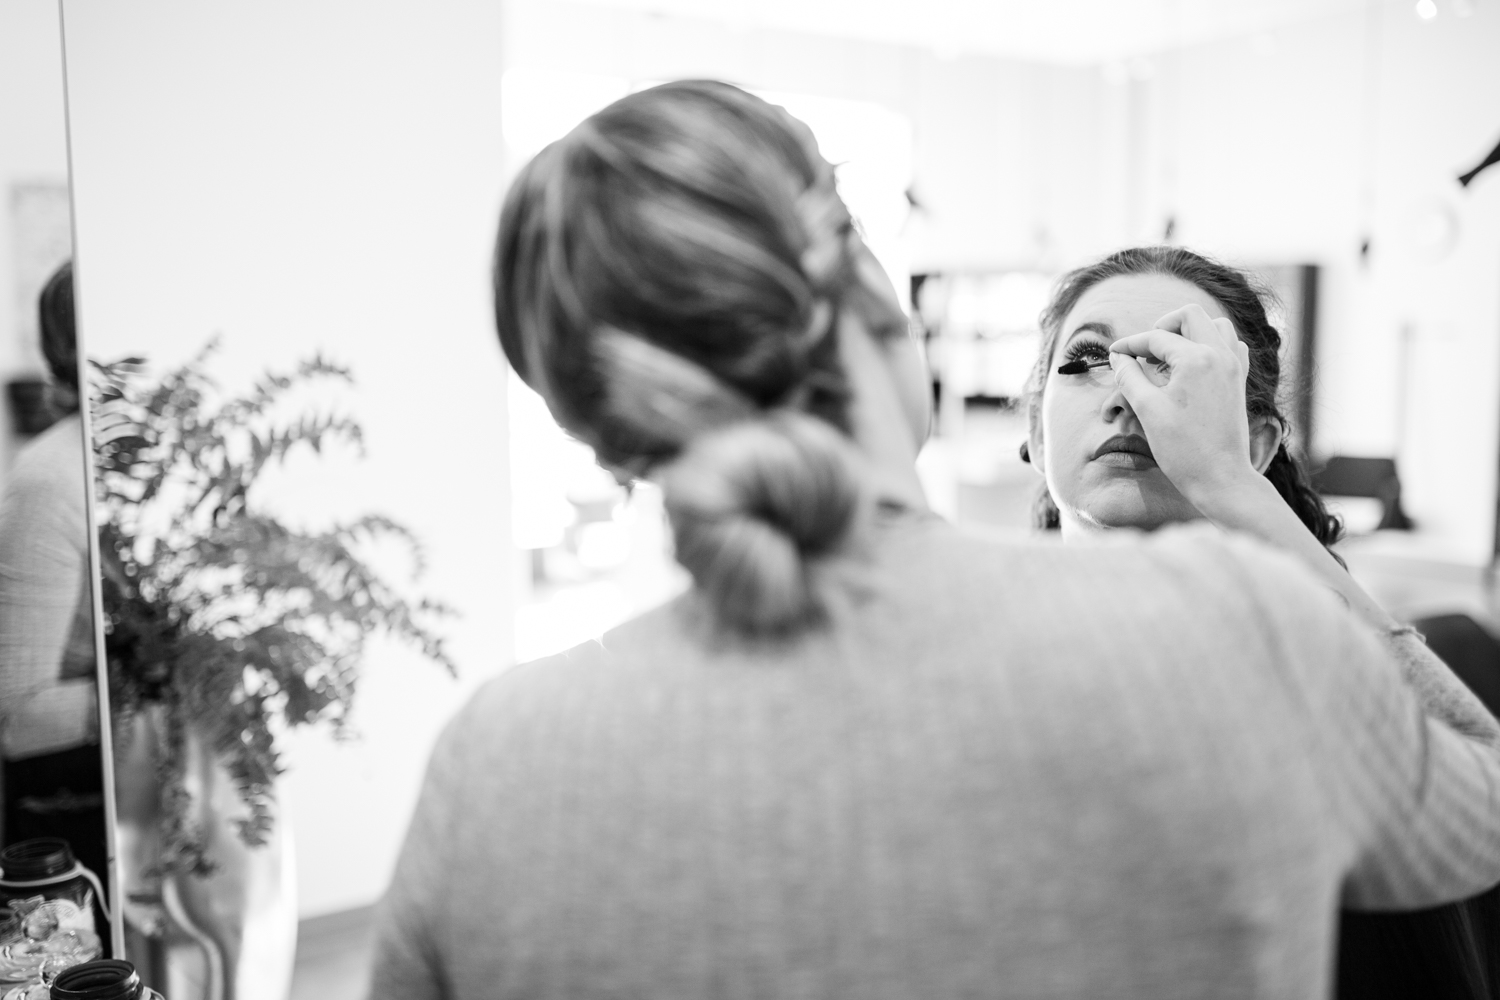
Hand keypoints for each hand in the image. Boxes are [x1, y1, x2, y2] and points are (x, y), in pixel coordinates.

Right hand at [1108, 304, 1259, 507]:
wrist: (1220, 478)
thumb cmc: (1183, 449)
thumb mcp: (1147, 410)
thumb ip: (1130, 376)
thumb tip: (1118, 356)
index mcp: (1197, 360)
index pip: (1157, 337)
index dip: (1130, 344)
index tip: (1114, 354)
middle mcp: (1220, 356)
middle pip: (1190, 317)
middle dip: (1163, 327)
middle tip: (1145, 351)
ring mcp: (1234, 367)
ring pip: (1215, 326)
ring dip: (1189, 333)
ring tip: (1168, 357)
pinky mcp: (1239, 381)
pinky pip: (1230, 346)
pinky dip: (1210, 346)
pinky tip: (1192, 367)